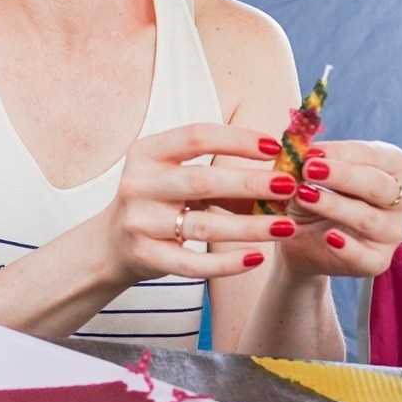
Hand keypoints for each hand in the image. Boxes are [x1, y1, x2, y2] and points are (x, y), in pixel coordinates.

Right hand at [90, 122, 296, 291]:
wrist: (111, 244)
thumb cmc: (159, 203)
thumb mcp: (176, 178)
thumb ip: (220, 174)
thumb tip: (280, 174)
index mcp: (146, 153)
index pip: (196, 137)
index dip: (237, 140)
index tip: (275, 147)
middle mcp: (138, 185)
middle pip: (201, 180)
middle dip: (250, 183)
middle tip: (290, 186)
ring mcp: (139, 222)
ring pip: (202, 225)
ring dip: (250, 226)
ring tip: (286, 227)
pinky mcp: (146, 257)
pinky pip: (193, 264)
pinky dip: (227, 263)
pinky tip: (256, 258)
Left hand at [273, 139, 401, 278]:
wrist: (300, 239)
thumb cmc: (312, 194)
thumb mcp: (307, 174)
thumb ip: (307, 159)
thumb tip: (295, 144)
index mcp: (392, 168)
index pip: (376, 155)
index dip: (343, 151)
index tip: (310, 151)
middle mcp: (401, 199)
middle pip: (379, 185)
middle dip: (342, 175)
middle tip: (308, 168)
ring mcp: (392, 232)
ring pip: (369, 218)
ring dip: (334, 206)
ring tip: (303, 196)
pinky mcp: (378, 261)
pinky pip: (366, 256)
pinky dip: (347, 247)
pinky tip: (328, 237)